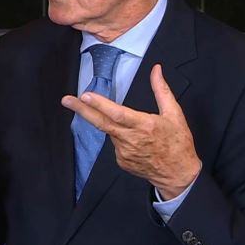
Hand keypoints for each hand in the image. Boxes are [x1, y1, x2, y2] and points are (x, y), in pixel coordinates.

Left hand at [61, 64, 200, 199]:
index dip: (100, 104)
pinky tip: (136, 141)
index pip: (117, 113)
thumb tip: (156, 70)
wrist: (178, 175)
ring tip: (138, 130)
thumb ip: (162, 90)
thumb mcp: (174, 114)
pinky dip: (121, 137)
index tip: (85, 96)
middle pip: (101, 123)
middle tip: (66, 100)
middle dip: (82, 110)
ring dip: (112, 124)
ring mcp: (124, 152)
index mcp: (144, 126)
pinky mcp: (121, 161)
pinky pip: (116, 143)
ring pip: (110, 132)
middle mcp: (131, 140)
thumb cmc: (179, 143)